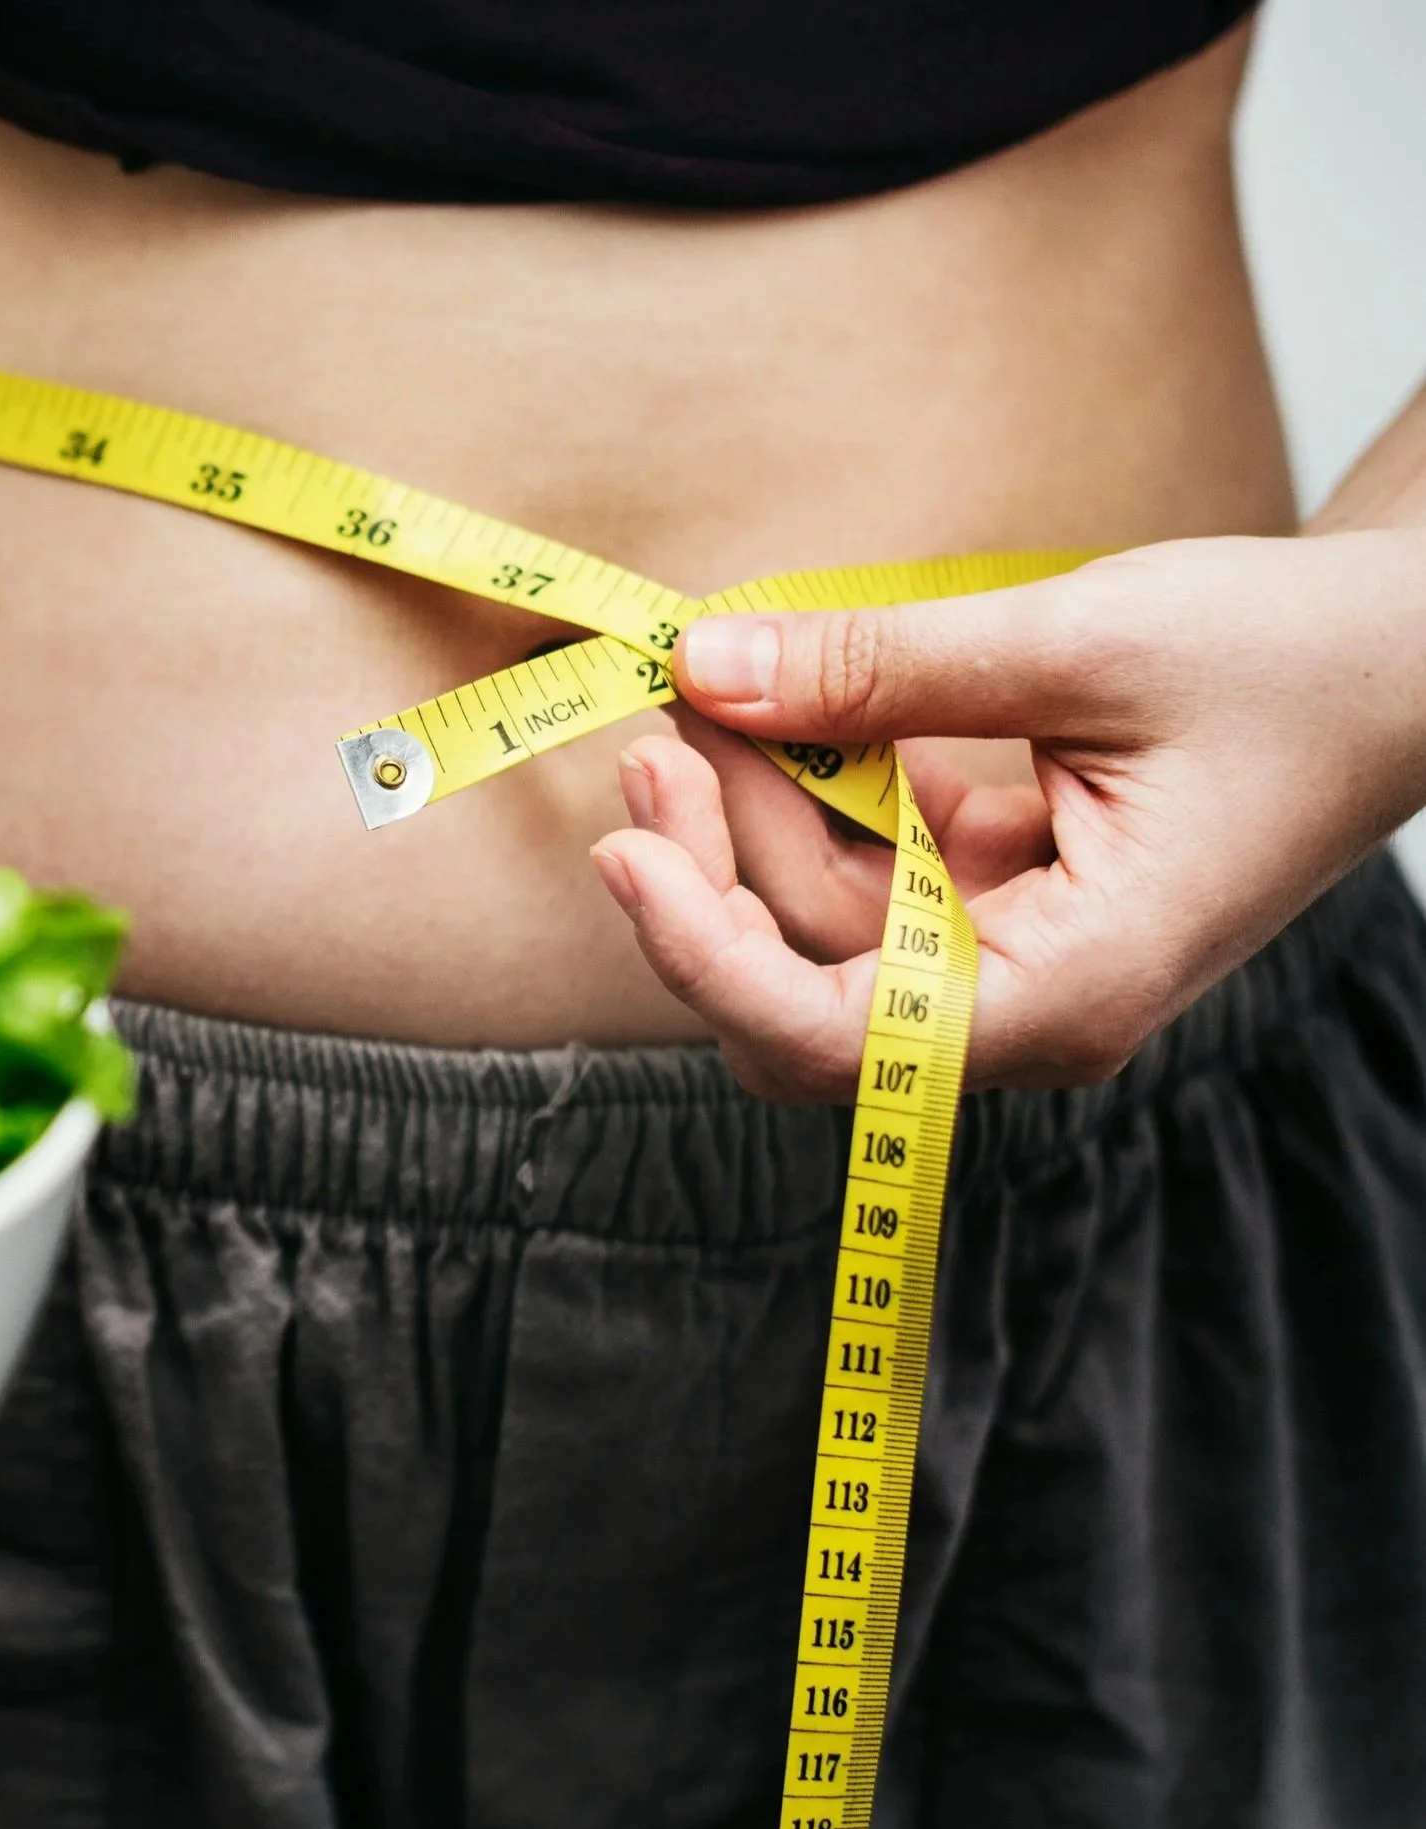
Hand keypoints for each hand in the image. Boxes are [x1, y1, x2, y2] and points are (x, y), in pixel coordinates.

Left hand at [588, 529, 1425, 1099]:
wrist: (1406, 656)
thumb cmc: (1289, 664)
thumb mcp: (1080, 644)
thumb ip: (882, 667)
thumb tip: (704, 664)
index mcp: (1067, 992)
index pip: (829, 1040)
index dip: (705, 956)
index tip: (624, 850)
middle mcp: (1025, 1003)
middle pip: (800, 981)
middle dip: (712, 860)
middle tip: (658, 723)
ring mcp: (1007, 953)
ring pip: (819, 916)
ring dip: (750, 806)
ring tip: (707, 686)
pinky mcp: (995, 895)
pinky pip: (867, 864)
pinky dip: (814, 786)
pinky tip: (778, 705)